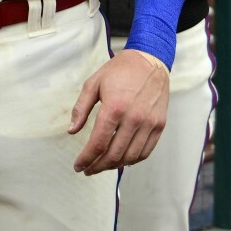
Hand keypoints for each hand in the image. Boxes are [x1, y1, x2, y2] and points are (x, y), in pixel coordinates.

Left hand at [68, 49, 169, 174]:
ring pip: (130, 157)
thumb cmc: (119, 71)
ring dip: (114, 166)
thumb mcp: (93, 84)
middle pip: (114, 154)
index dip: (86, 158)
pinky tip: (121, 160)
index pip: (98, 143)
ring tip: (102, 165)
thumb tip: (71, 131)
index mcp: (114, 108)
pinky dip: (132, 160)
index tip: (78, 166)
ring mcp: (149, 123)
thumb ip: (81, 108)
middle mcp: (133, 118)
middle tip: (88, 169)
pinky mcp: (159, 125)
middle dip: (97, 166)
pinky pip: (145, 151)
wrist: (149, 60)